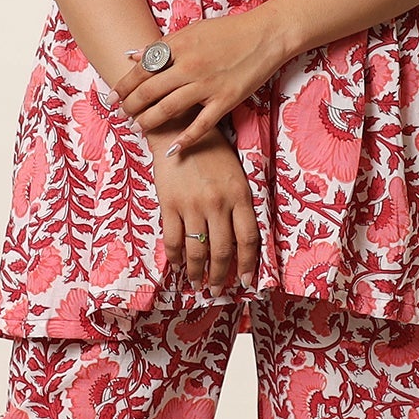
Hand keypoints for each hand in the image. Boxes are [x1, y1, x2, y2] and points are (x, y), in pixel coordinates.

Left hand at [114, 5, 291, 157]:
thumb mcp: (191, 31)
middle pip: (150, 92)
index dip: (123, 86)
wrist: (265, 35)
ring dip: (149, 122)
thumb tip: (131, 56)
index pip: (142, 70)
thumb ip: (162, 46)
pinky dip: (185, 139)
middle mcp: (189, 66)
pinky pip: (202, 125)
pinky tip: (172, 150)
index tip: (111, 98)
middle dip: (131, 106)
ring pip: (169, 109)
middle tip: (122, 115)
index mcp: (179, 47)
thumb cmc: (228, 31)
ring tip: (138, 129)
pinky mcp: (226, 100)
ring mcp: (207, 85)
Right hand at [145, 127, 259, 289]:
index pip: (248, 239)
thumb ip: (239, 204)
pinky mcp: (169, 204)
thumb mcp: (236, 174)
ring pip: (197, 250)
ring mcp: (192, 205)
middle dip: (220, 276)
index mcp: (239, 195)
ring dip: (197, 272)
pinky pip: (173, 239)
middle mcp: (217, 203)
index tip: (246, 281)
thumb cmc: (212, 150)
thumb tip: (239, 240)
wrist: (178, 128)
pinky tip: (178, 265)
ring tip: (197, 284)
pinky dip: (175, 257)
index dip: (248, 264)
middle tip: (217, 291)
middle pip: (222, 250)